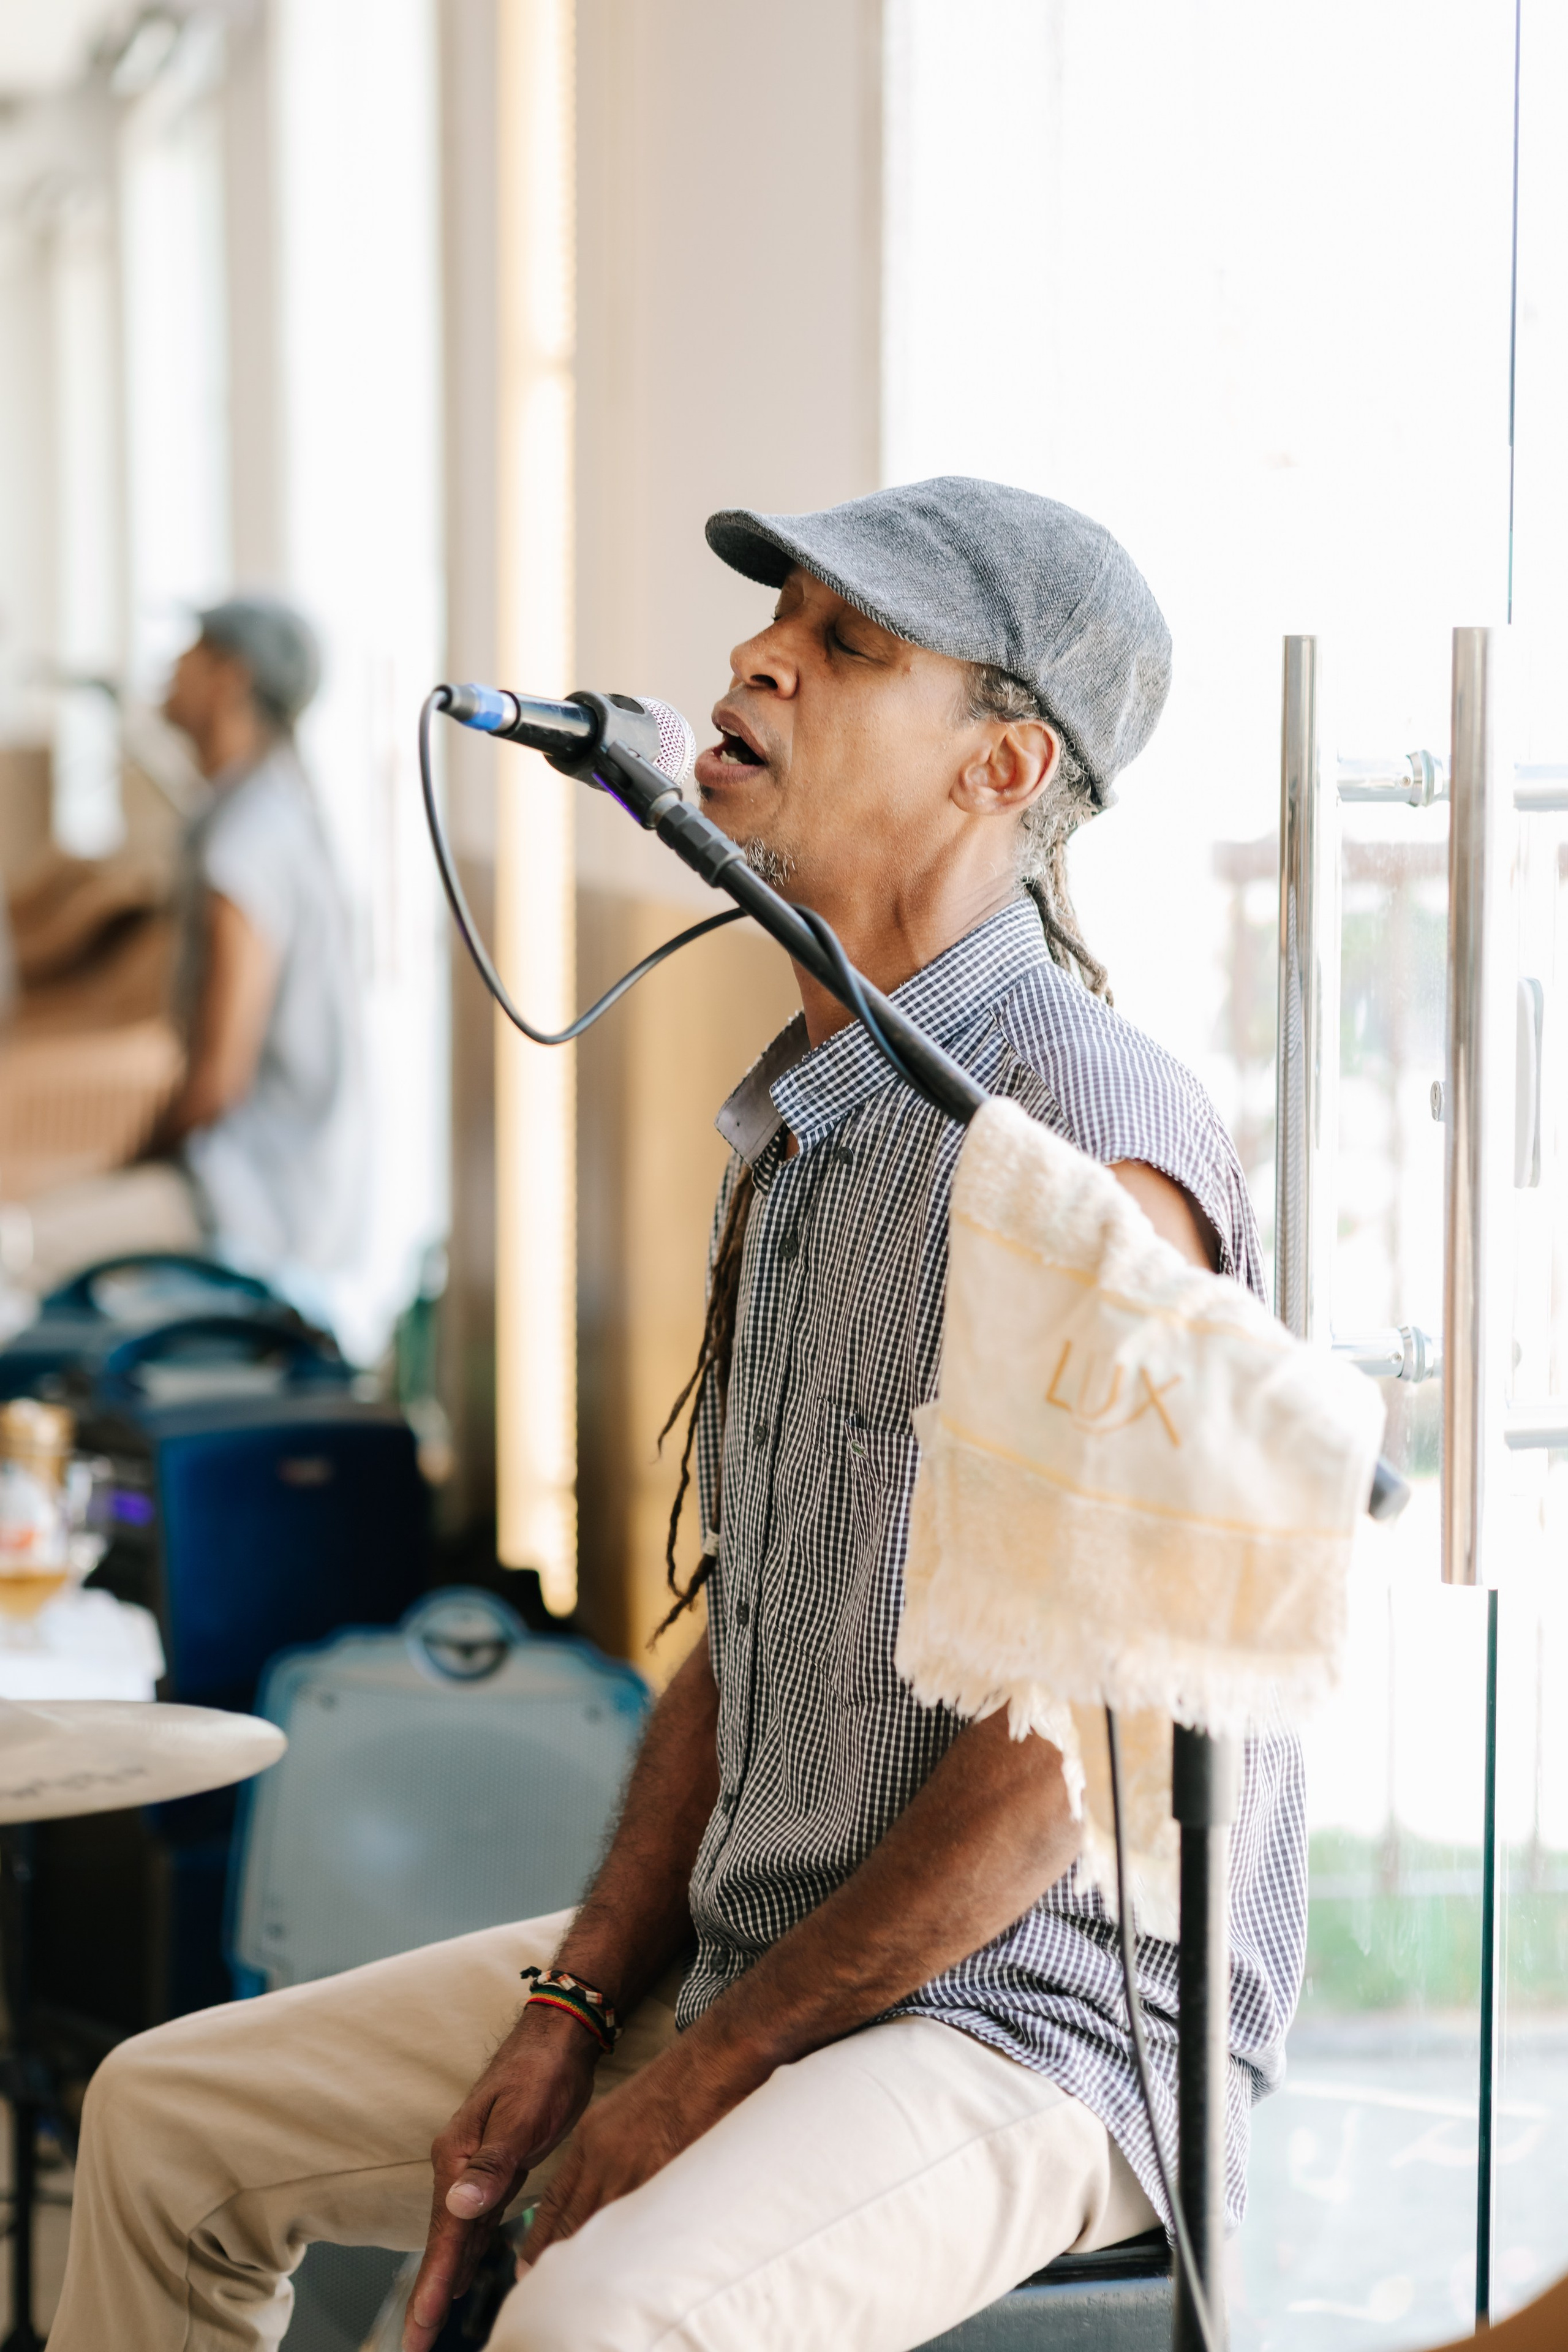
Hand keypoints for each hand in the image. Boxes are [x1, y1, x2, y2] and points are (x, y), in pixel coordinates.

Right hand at [403, 2006, 599, 2351]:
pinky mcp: (497, 2165)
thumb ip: (491, 2163)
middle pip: (443, 2243)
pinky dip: (468, 2252)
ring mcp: (476, 2165)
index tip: (420, 2332)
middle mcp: (459, 2164)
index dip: (432, 2286)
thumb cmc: (544, 2073)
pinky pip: (477, 2220)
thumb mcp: (523, 2117)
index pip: (444, 2236)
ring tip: (429, 2324)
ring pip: (458, 2235)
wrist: (560, 2034)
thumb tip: (457, 2204)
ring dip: (445, 2279)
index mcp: (457, 2156)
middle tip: (415, 2345)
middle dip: (429, 2296)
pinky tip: (465, 2276)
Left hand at [519, 2034, 754, 2273]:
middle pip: (571, 2221)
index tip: (527, 2265)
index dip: (541, 2236)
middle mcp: (602, 2157)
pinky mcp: (660, 2178)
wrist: (711, 2059)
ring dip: (587, 2260)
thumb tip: (602, 2190)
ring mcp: (631, 2170)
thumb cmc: (676, 2082)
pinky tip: (622, 2272)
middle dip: (553, 2257)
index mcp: (591, 2139)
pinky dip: (626, 2250)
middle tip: (537, 2288)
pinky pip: (636, 2226)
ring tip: (576, 2292)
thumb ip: (605, 2152)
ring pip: (598, 2227)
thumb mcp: (623, 2112)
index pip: (556, 2199)